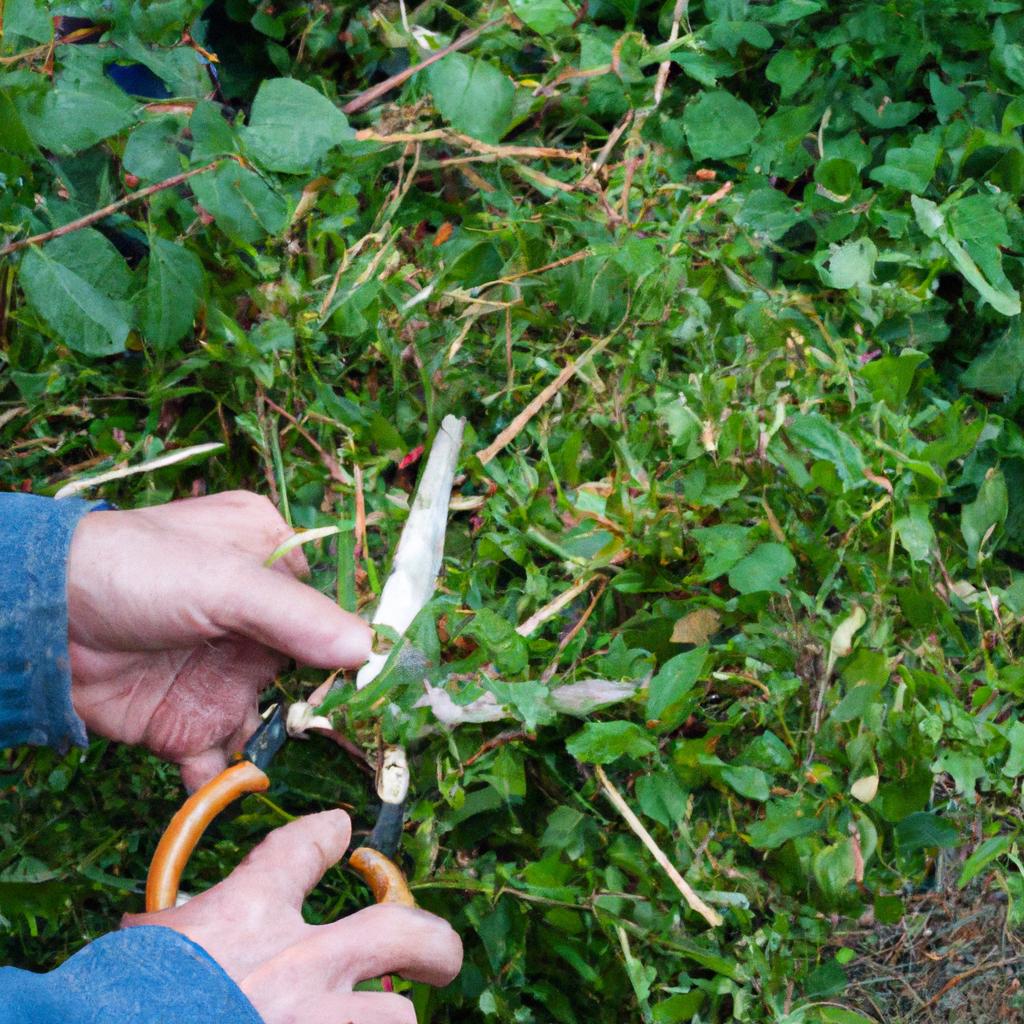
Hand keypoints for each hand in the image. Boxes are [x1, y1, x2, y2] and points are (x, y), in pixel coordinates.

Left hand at [67, 491, 370, 789]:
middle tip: (359, 736)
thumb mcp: (225, 581)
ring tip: (297, 759)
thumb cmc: (134, 569)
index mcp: (272, 560)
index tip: (386, 680)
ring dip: (283, 745)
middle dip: (330, 706)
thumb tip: (370, 650)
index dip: (357, 645)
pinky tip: (234, 785)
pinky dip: (229, 781)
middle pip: (312, 670)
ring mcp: (223, 673)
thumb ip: (298, 616)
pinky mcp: (188, 720)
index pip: (332, 608)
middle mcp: (255, 619)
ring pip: (275, 720)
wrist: (36, 617)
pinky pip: (222, 759)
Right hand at [124, 810, 461, 1022]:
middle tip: (438, 955)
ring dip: (381, 1020)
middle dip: (431, 940)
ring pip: (397, 1015)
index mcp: (250, 914)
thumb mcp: (147, 947)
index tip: (339, 831)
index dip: (328, 835)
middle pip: (403, 928)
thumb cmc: (118, 1001)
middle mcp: (301, 962)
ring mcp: (320, 1022)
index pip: (306, 847)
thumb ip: (182, 931)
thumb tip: (173, 930)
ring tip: (368, 1022)